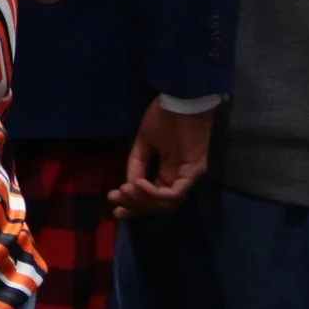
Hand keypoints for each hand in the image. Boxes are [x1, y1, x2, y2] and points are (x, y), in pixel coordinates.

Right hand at [110, 101, 213, 217]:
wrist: (182, 100)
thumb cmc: (164, 116)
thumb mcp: (144, 141)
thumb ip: (137, 163)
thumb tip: (129, 185)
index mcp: (167, 171)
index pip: (153, 197)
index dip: (134, 205)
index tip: (114, 207)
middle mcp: (178, 178)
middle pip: (158, 205)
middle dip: (135, 205)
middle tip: (115, 198)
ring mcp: (187, 176)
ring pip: (166, 203)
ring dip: (143, 201)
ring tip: (126, 188)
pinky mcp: (194, 171)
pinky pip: (175, 192)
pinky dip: (156, 193)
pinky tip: (139, 183)